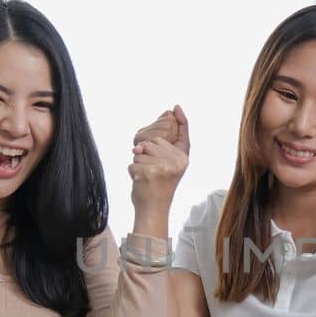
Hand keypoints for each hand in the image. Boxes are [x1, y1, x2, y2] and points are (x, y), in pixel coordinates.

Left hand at [129, 105, 189, 221]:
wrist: (154, 209)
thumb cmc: (159, 187)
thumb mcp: (169, 167)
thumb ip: (165, 149)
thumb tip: (148, 136)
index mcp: (183, 158)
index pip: (182, 135)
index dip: (180, 120)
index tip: (175, 107)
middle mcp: (177, 161)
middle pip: (153, 142)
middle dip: (145, 153)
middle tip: (152, 171)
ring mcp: (164, 167)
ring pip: (141, 151)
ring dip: (138, 163)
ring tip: (147, 176)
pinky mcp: (150, 173)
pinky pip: (133, 162)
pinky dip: (132, 171)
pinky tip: (141, 182)